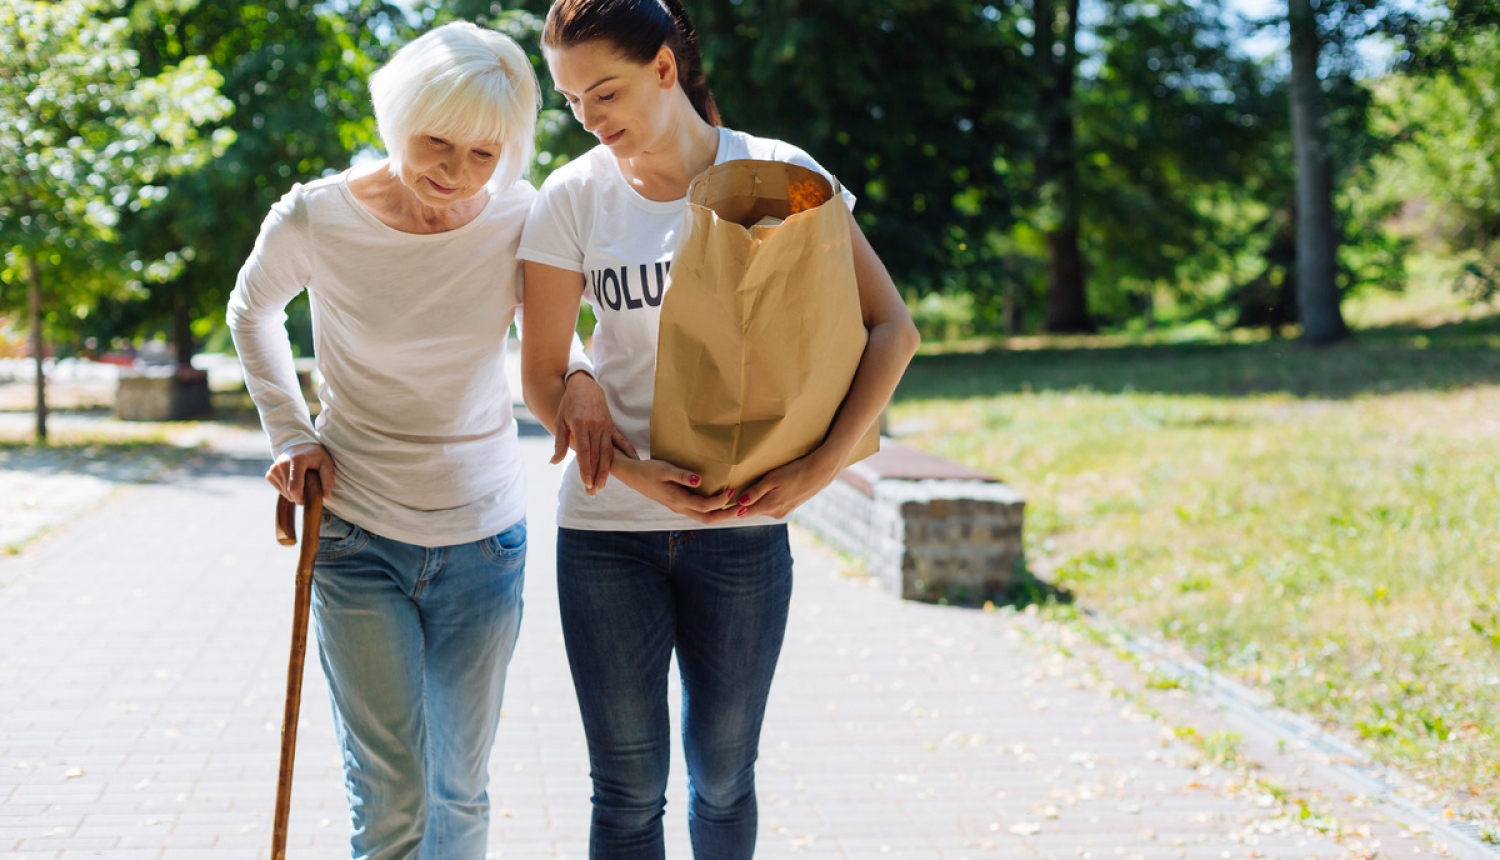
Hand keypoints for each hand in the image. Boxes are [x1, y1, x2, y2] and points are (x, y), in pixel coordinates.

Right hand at [267, 442, 334, 504]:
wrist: (301, 446)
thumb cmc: (316, 456)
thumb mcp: (326, 464)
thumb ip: (328, 480)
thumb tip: (326, 497)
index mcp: (297, 461)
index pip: (294, 489)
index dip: (302, 498)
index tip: (309, 499)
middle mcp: (282, 464)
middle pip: (289, 493)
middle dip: (300, 496)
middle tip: (308, 487)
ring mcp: (274, 468)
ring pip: (284, 493)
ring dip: (294, 493)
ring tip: (302, 481)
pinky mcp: (270, 473)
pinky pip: (278, 489)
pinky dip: (287, 489)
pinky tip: (293, 480)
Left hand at [554, 372, 637, 495]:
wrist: (584, 386)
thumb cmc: (568, 404)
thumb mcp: (560, 421)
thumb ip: (559, 442)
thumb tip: (553, 462)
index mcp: (580, 425)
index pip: (584, 452)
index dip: (586, 469)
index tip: (586, 483)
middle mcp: (595, 426)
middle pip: (597, 456)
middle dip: (595, 476)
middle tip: (593, 493)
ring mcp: (606, 426)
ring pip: (608, 452)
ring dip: (606, 471)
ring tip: (603, 486)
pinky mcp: (612, 426)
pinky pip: (621, 441)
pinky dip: (627, 453)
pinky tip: (633, 463)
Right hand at [613, 457, 740, 524]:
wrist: (633, 476)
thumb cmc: (649, 470)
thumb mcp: (665, 469)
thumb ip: (682, 476)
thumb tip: (700, 480)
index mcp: (677, 500)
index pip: (704, 506)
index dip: (720, 501)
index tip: (732, 490)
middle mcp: (680, 508)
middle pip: (708, 519)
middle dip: (727, 516)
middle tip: (743, 507)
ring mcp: (679, 508)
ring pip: (704, 518)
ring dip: (721, 515)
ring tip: (737, 507)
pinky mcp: (679, 505)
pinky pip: (700, 513)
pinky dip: (713, 511)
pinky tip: (721, 504)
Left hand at [734, 451, 841, 519]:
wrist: (819, 471)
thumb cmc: (795, 471)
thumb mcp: (772, 479)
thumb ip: (755, 492)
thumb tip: (739, 503)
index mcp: (769, 506)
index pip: (744, 512)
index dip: (734, 507)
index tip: (725, 500)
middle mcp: (776, 513)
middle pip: (753, 511)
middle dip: (745, 504)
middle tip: (736, 491)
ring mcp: (784, 511)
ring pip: (763, 508)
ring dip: (757, 501)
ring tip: (754, 488)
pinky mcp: (790, 507)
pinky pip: (773, 506)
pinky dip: (768, 500)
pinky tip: (771, 489)